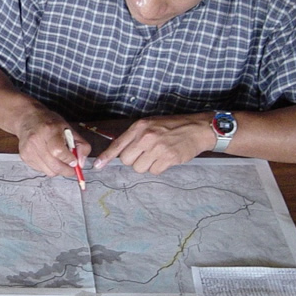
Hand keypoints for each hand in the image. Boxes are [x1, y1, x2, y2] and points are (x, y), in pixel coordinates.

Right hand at [14, 109, 91, 177]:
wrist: (27, 119)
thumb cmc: (50, 123)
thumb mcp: (69, 129)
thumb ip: (81, 145)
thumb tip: (81, 164)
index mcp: (49, 130)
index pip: (58, 151)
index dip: (68, 159)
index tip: (74, 161)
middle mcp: (36, 140)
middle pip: (54, 165)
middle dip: (66, 170)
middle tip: (71, 168)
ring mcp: (28, 149)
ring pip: (48, 171)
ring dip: (57, 169)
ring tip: (58, 159)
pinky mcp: (24, 156)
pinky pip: (41, 170)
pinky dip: (48, 167)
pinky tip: (48, 157)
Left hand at [93, 113, 212, 174]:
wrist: (197, 128)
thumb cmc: (172, 126)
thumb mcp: (150, 124)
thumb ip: (135, 136)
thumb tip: (119, 151)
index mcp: (140, 127)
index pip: (118, 144)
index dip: (106, 157)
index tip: (98, 166)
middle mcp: (146, 137)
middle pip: (126, 160)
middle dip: (133, 160)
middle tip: (145, 154)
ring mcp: (157, 148)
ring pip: (139, 168)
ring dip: (146, 165)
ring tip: (157, 155)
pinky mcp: (168, 158)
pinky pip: (154, 171)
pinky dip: (158, 168)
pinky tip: (165, 159)